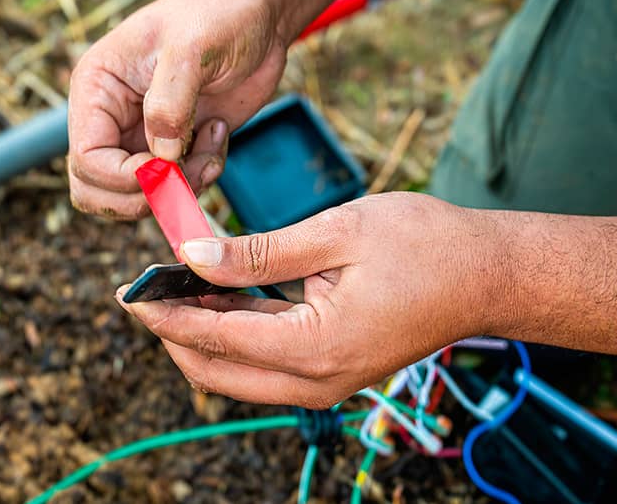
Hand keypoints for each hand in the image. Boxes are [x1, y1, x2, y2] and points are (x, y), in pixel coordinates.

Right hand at [67, 0, 286, 218]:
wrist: (259, 14)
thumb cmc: (220, 15)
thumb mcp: (192, 48)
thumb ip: (170, 102)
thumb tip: (162, 156)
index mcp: (97, 88)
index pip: (86, 159)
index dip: (122, 178)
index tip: (167, 168)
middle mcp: (112, 116)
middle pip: (96, 189)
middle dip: (144, 194)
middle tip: (185, 172)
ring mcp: (143, 134)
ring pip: (138, 194)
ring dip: (180, 185)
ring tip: (209, 142)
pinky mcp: (177, 145)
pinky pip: (177, 185)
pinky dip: (202, 174)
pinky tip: (219, 132)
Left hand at [116, 193, 510, 407]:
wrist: (486, 275)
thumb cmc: (424, 246)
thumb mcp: (335, 234)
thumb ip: (259, 252)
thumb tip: (194, 256)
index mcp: (314, 348)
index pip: (216, 338)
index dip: (166, 314)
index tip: (130, 293)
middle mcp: (316, 381)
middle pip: (217, 371)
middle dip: (175, 333)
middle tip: (146, 291)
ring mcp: (326, 382)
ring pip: (239, 372)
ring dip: (204, 334)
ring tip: (176, 287)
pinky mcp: (333, 370)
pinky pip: (267, 363)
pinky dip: (237, 334)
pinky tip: (221, 294)